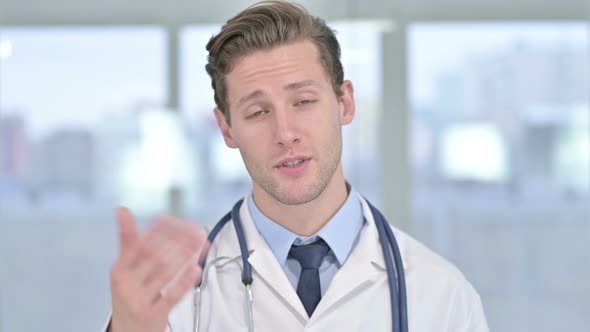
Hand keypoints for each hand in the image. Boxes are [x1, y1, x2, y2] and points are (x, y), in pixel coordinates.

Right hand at [109, 207, 207, 331]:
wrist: (126, 329)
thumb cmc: (129, 292)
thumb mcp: (124, 267)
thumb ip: (128, 239)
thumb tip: (121, 209)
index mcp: (119, 268)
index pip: (140, 243)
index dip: (157, 228)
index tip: (172, 216)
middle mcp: (126, 284)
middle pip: (155, 256)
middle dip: (178, 240)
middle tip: (195, 229)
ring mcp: (138, 300)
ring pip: (165, 274)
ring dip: (186, 255)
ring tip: (200, 242)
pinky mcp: (153, 314)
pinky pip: (171, 297)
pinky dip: (185, 282)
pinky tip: (197, 269)